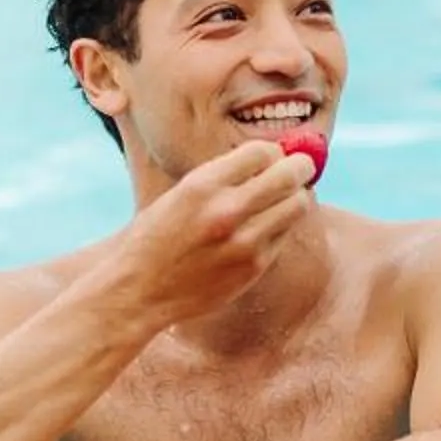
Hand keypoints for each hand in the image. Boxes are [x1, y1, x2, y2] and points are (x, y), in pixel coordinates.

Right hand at [105, 141, 318, 328]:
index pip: (262, 150)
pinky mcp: (254, 268)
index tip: (271, 157)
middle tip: (300, 167)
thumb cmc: (156, 237)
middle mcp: (226, 211)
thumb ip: (224, 177)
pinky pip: (284, 235)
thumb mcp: (181, 193)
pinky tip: (264, 228)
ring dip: (295, 196)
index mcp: (202, 185)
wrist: (139, 290)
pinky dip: (280, 227)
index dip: (272, 151)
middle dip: (300, 166)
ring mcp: (244, 243)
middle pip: (290, 175)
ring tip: (283, 198)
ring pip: (298, 205)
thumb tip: (272, 158)